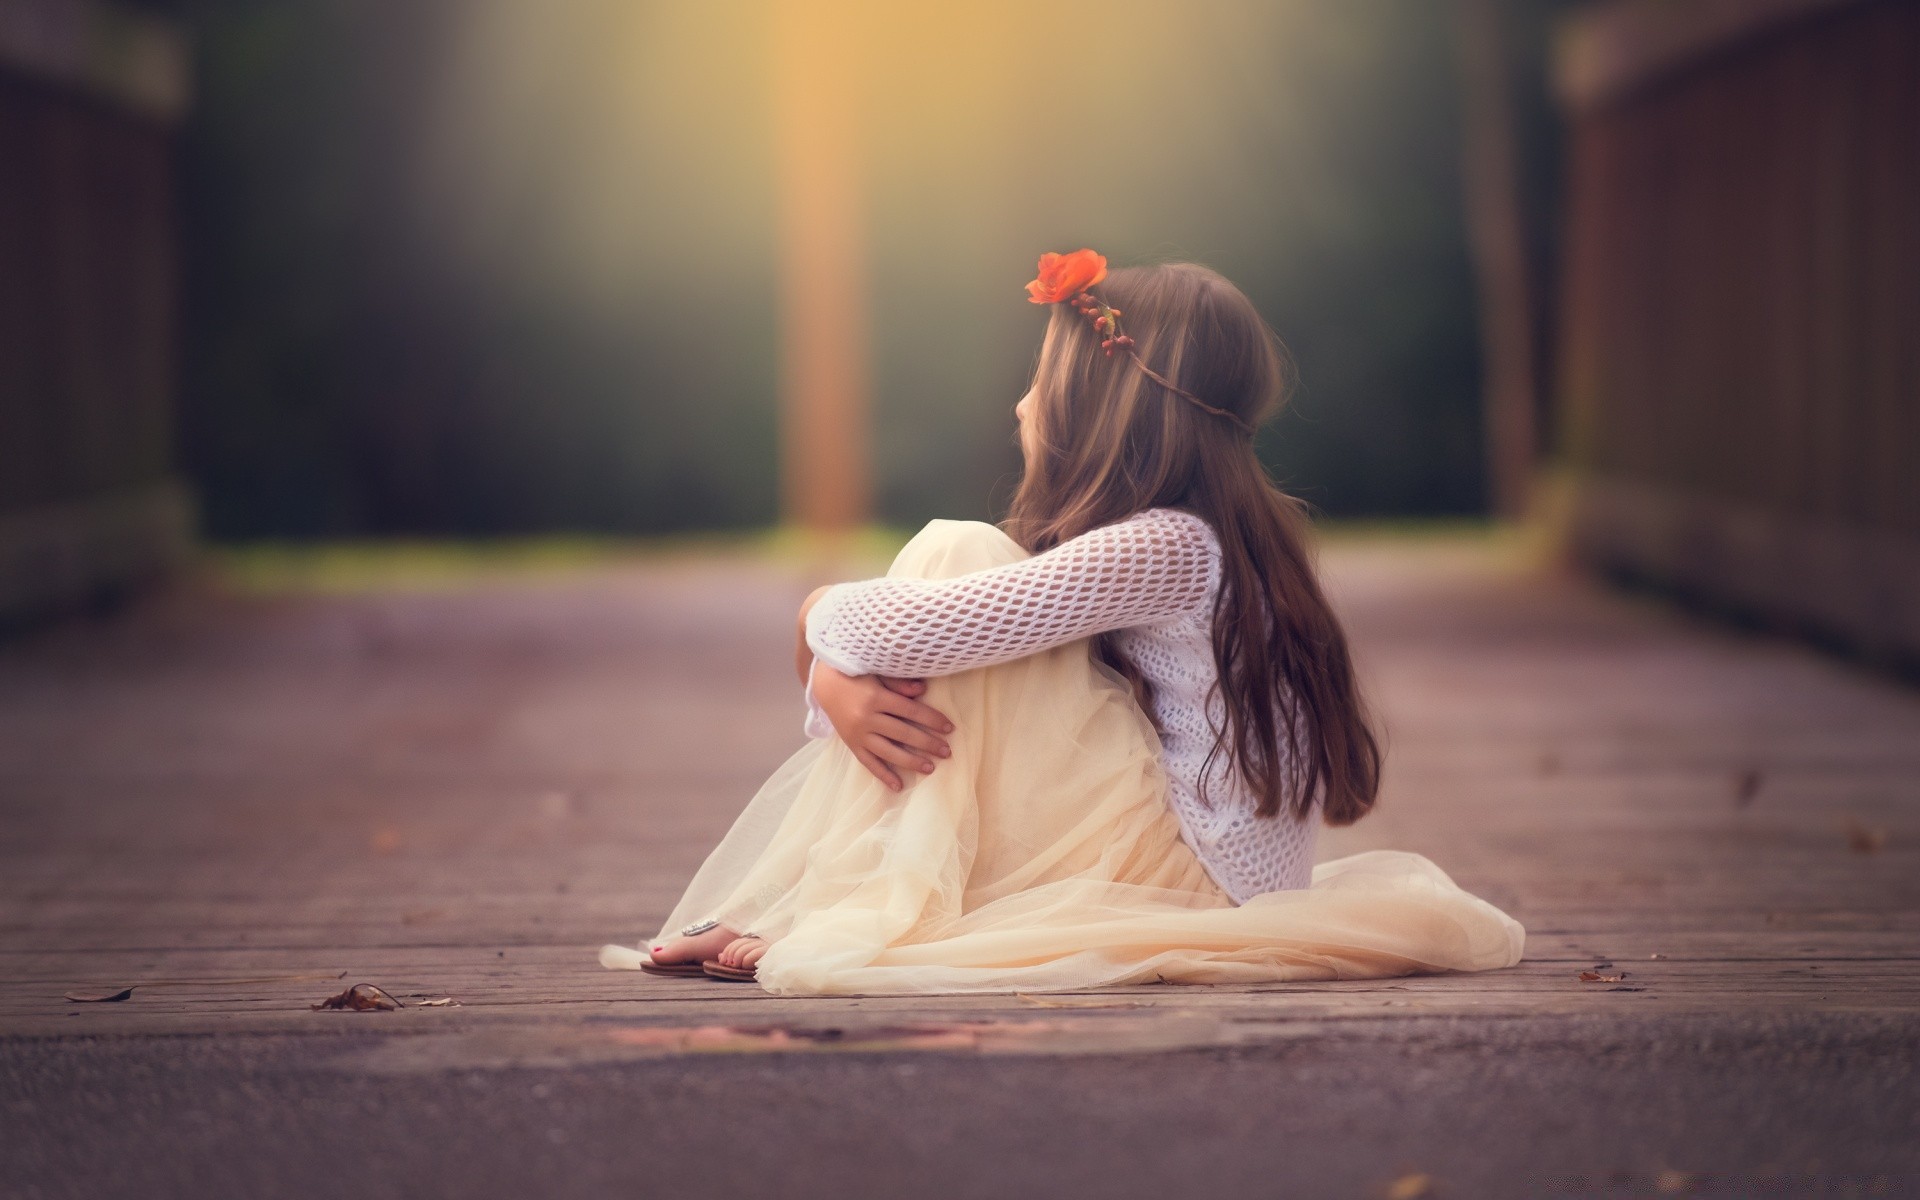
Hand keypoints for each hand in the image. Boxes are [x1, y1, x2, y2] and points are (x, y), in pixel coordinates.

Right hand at [811, 665, 953, 791]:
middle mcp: (867, 718)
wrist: (825, 685)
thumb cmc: (857, 676)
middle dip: (927, 743)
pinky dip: (883, 775)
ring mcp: (858, 734)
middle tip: (947, 752)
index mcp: (876, 697)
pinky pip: (869, 763)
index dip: (932, 719)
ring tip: (930, 768)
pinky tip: (898, 786)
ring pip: (888, 752)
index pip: (911, 711)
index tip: (949, 728)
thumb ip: (899, 683)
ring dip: (911, 762)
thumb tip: (924, 690)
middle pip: (903, 734)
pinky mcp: (852, 745)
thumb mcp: (878, 673)